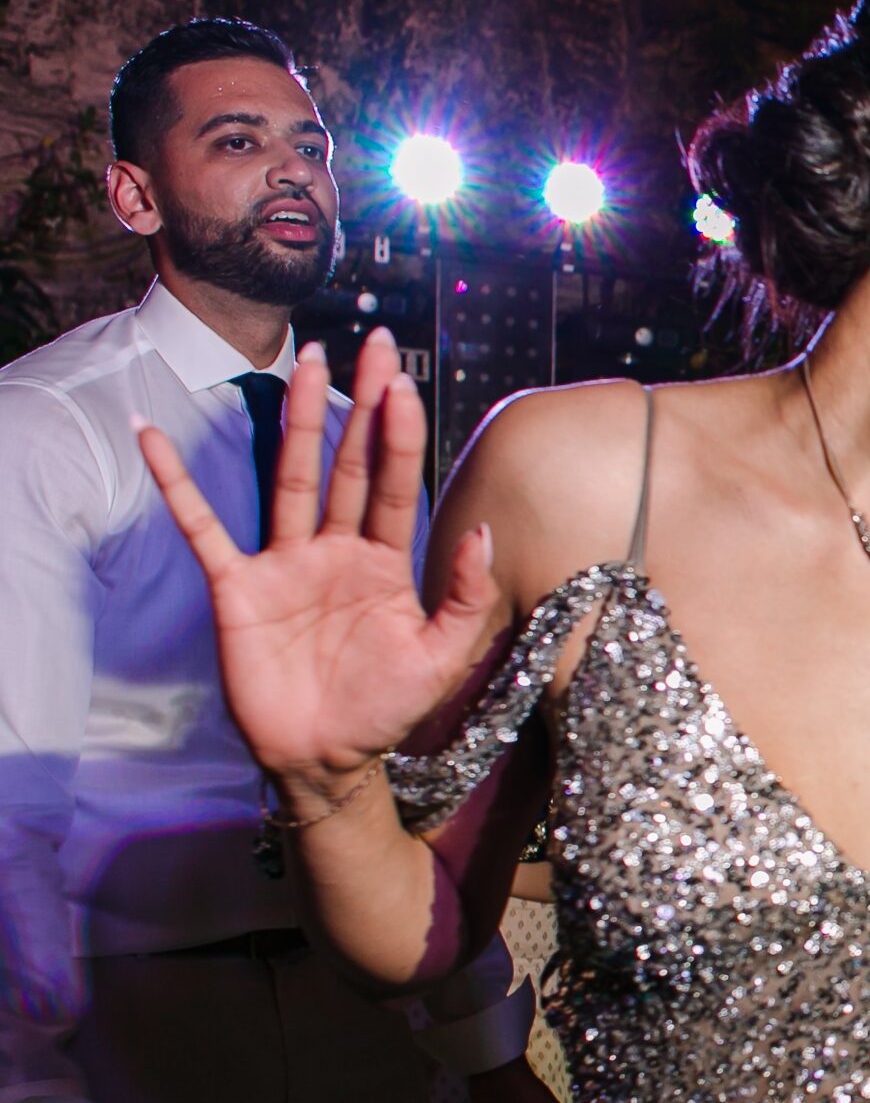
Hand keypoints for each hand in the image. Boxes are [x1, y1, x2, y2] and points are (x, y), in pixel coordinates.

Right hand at [136, 329, 502, 812]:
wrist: (328, 758)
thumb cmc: (386, 708)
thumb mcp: (443, 656)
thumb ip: (464, 595)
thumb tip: (480, 530)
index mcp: (385, 561)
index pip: (394, 483)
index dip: (399, 433)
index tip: (404, 381)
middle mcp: (336, 549)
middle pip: (348, 463)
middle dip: (359, 404)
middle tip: (372, 343)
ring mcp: (285, 563)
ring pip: (292, 478)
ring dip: (297, 422)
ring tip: (306, 362)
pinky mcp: (238, 587)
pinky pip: (203, 527)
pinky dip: (176, 484)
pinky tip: (155, 437)